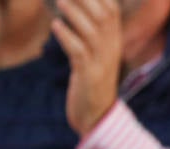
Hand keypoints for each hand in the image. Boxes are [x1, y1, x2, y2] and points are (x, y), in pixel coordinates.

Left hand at [51, 0, 122, 136]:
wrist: (96, 115)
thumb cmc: (90, 82)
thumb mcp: (94, 54)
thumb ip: (86, 31)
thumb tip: (68, 6)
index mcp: (113, 41)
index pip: (111, 9)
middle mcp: (110, 48)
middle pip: (104, 16)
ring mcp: (101, 62)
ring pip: (92, 32)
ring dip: (76, 14)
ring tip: (60, 0)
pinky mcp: (89, 76)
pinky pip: (79, 53)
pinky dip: (67, 38)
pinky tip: (56, 26)